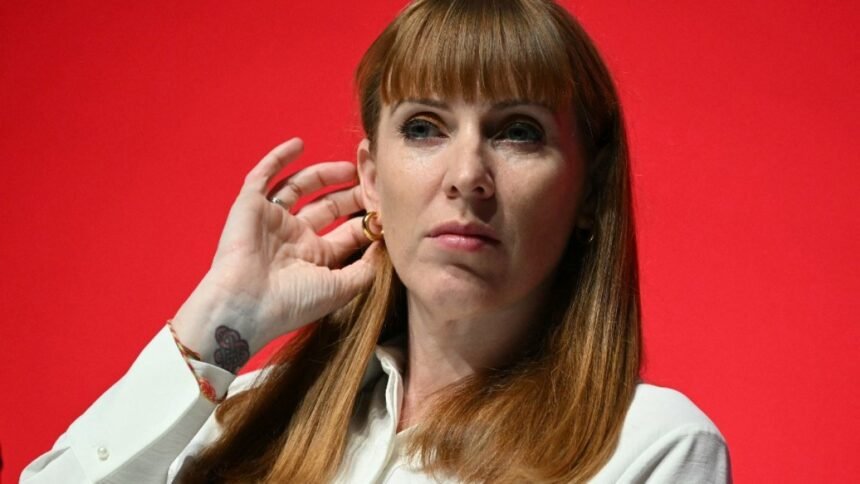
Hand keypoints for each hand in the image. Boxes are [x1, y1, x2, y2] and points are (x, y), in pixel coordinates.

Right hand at [172, 138, 379, 366]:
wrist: (245, 305)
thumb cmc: (291, 302)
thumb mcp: (340, 289)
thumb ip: (365, 269)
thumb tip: (384, 247)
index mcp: (315, 258)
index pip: (347, 231)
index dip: (368, 218)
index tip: (389, 205)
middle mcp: (294, 237)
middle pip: (328, 207)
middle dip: (352, 194)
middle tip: (374, 180)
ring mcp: (272, 220)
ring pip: (300, 188)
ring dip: (324, 174)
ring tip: (350, 166)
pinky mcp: (250, 206)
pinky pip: (264, 176)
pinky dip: (279, 158)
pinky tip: (299, 144)